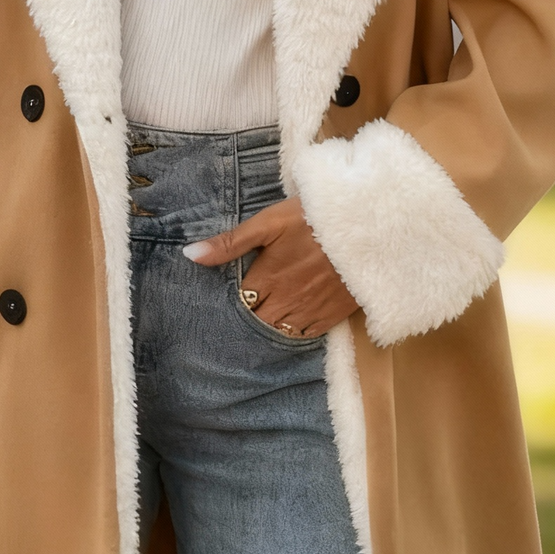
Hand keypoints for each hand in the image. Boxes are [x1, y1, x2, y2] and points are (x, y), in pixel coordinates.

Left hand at [184, 195, 356, 339]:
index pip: (240, 303)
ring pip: (281, 332)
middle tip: (244, 314)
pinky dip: (296, 333)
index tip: (229, 300)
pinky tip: (291, 325)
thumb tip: (189, 255)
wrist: (365, 226)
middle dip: (250, 318)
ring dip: (271, 328)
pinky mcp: (334, 314)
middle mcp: (285, 300)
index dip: (234, 302)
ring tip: (265, 320)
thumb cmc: (313, 218)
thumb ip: (230, 243)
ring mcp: (311, 310)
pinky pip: (307, 335)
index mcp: (266, 278)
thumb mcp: (268, 223)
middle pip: (258, 321)